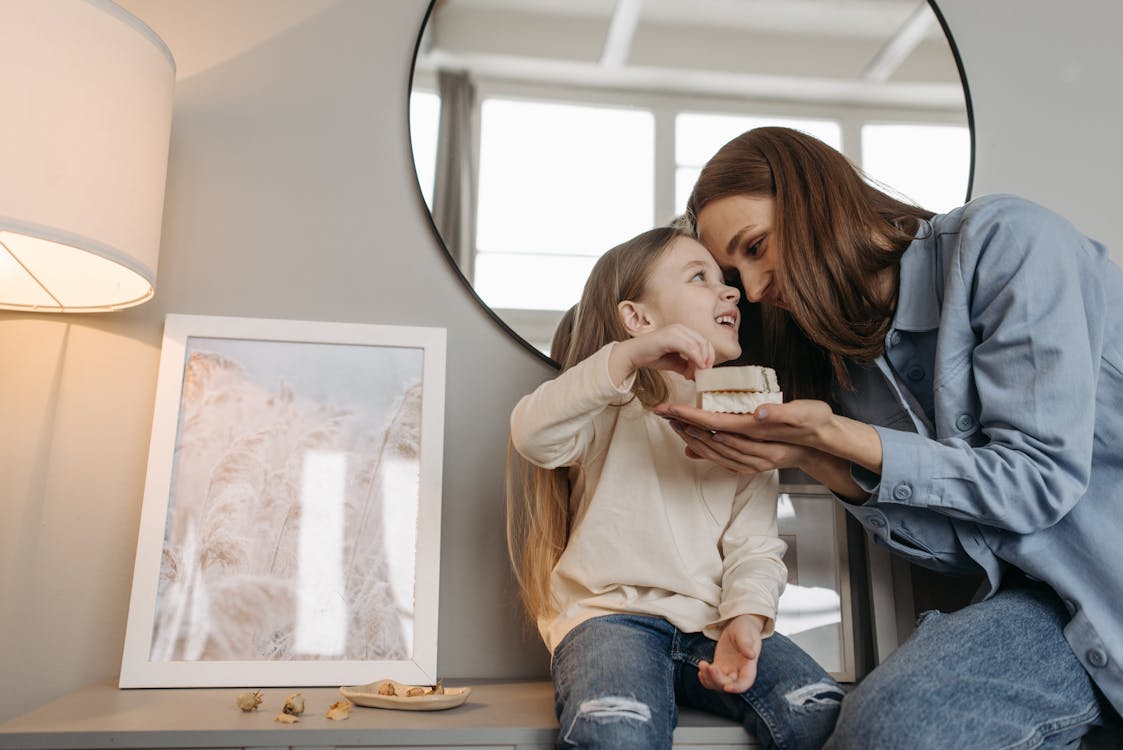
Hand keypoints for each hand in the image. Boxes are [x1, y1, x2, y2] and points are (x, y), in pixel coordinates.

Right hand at [610, 324, 715, 383]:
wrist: (632, 355)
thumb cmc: (651, 356)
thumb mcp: (674, 362)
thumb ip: (687, 365)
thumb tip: (698, 374)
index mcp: (683, 331)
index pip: (703, 342)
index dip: (708, 357)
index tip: (704, 371)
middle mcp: (681, 328)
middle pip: (704, 343)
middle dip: (707, 360)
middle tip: (702, 375)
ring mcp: (676, 331)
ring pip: (699, 346)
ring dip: (700, 363)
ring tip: (692, 375)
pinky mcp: (670, 337)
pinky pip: (690, 348)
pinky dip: (695, 361)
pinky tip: (692, 372)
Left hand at [655, 401, 827, 473]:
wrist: (823, 445)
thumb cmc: (814, 423)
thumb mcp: (804, 413)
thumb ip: (780, 413)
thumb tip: (759, 413)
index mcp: (760, 439)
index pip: (717, 425)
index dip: (692, 416)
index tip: (672, 408)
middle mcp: (752, 455)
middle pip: (710, 440)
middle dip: (684, 426)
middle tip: (663, 412)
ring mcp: (751, 462)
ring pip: (713, 451)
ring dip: (691, 437)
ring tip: (673, 423)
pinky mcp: (750, 464)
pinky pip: (721, 460)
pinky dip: (704, 451)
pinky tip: (691, 446)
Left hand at [698, 614, 764, 692]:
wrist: (738, 626)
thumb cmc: (745, 628)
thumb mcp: (745, 632)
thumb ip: (747, 644)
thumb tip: (752, 655)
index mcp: (749, 665)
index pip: (746, 682)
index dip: (737, 688)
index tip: (727, 687)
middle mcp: (739, 671)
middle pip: (729, 684)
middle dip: (717, 679)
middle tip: (709, 666)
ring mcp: (729, 671)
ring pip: (718, 684)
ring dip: (708, 679)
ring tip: (702, 664)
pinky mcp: (720, 667)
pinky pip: (712, 678)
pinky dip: (705, 677)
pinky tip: (701, 669)